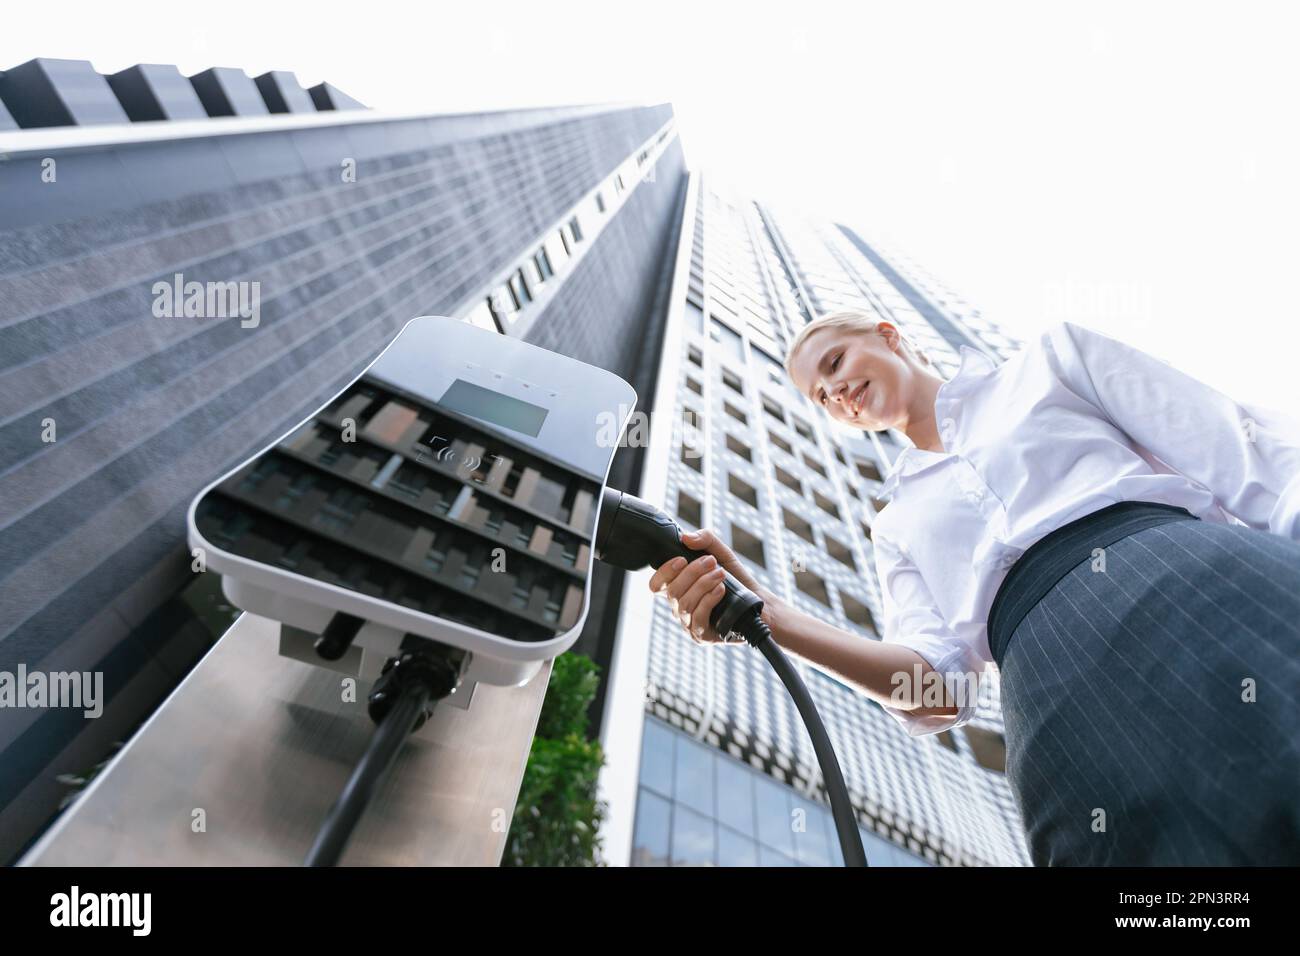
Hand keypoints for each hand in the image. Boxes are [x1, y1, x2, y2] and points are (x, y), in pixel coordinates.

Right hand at [648, 527, 783, 644]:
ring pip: (684, 604)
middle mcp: (680, 608)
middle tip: (712, 562)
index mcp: (679, 590)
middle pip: (672, 591)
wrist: (758, 604)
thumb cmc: (736, 580)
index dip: (665, 571)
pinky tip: (721, 590)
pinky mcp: (702, 635)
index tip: (682, 559)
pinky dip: (709, 600)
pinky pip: (697, 618)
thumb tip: (685, 537)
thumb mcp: (722, 554)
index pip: (656, 585)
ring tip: (720, 574)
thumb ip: (705, 540)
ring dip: (703, 584)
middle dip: (692, 573)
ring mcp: (689, 623)